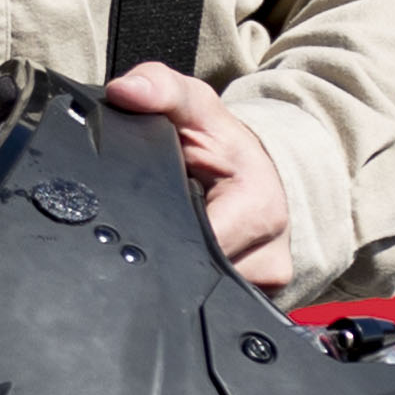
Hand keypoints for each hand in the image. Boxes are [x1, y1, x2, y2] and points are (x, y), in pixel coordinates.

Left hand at [109, 63, 292, 288]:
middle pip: (195, 281)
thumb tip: (125, 91)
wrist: (259, 171)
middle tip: (147, 228)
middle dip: (164, 255)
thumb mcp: (194, 106)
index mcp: (259, 212)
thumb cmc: (224, 143)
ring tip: (168, 239)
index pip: (195, 249)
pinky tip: (183, 259)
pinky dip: (190, 284)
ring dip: (175, 273)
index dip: (159, 236)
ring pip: (201, 299)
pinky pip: (212, 306)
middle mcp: (269, 259)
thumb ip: (159, 89)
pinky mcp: (259, 301)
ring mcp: (266, 288)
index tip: (139, 221)